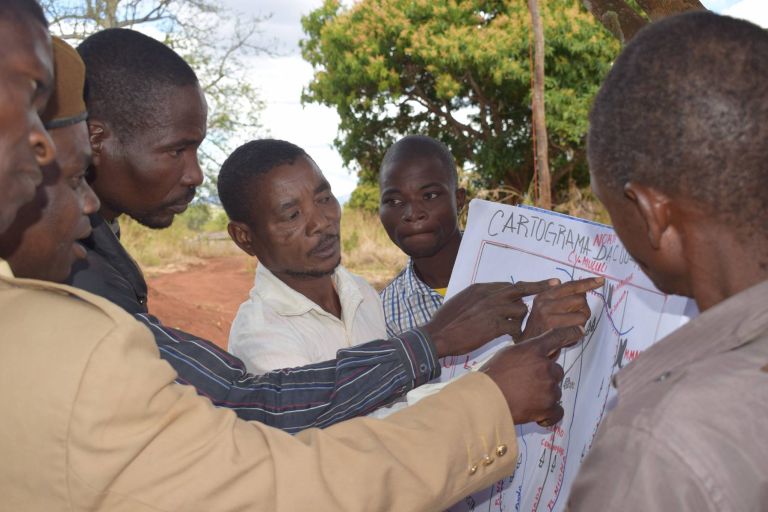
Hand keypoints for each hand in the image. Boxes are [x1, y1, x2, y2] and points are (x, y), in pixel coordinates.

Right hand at [423, 280, 557, 357]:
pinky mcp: (495, 326)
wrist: (438, 335)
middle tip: (555, 284)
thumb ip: (479, 299)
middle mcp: (489, 295)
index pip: (508, 285)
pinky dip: (516, 334)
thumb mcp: (461, 301)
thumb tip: (489, 300)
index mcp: (481, 288)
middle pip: (520, 288)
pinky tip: (512, 339)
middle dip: (539, 286)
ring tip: (512, 330)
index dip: (522, 288)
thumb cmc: (446, 322)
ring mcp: (493, 309)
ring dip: (520, 320)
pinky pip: (515, 327)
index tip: (535, 286)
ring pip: (520, 310)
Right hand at [481, 325, 583, 425]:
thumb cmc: (491, 377)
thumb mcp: (506, 354)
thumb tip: (532, 356)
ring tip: (524, 398)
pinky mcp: (548, 407)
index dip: (570, 333)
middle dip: (545, 377)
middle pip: (556, 370)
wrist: (485, 400)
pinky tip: (538, 414)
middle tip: (527, 384)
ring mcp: (549, 387)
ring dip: (544, 395)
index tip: (580, 331)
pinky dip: (549, 414)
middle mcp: (545, 366)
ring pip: (555, 390)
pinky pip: (558, 411)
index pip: (557, 337)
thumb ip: (524, 352)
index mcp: (533, 350)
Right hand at [521, 277, 603, 340]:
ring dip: (581, 323)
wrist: (526, 350)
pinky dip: (578, 334)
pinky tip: (567, 338)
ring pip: (583, 314)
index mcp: (543, 296)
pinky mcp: (554, 329)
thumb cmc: (539, 331)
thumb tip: (573, 286)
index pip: (569, 286)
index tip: (600, 280)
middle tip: (574, 320)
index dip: (587, 283)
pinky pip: (580, 328)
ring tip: (569, 329)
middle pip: (580, 299)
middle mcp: (544, 303)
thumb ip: (556, 297)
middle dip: (583, 310)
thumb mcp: (543, 310)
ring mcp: (548, 315)